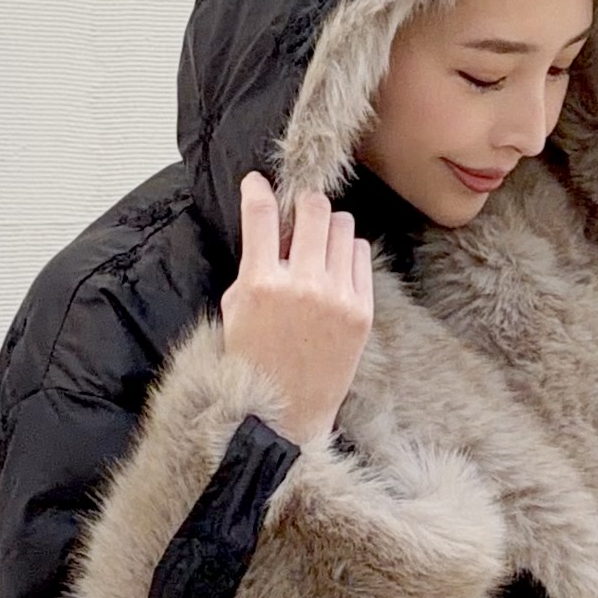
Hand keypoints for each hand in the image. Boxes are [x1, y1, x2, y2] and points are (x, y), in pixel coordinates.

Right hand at [219, 170, 373, 447]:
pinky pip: (360, 255)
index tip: (257, 184)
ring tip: (318, 246)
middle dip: (304, 206)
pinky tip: (334, 270)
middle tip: (298, 217)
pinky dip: (347, 254)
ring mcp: (337, 298)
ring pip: (343, 226)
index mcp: (261, 284)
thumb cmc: (254, 361)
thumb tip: (271, 228)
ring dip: (328, 228)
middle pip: (314, 209)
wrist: (285, 413)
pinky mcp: (361, 311)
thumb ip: (253, 266)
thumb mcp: (235, 310)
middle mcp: (302, 286)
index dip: (257, 191)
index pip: (262, 216)